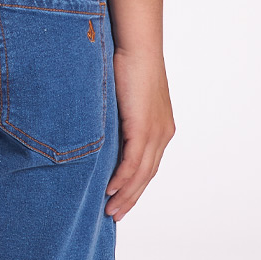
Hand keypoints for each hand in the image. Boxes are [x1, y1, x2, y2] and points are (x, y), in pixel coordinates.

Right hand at [105, 49, 174, 220]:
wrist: (137, 43)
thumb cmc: (126, 62)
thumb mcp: (121, 97)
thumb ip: (116, 118)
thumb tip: (98, 129)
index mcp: (160, 127)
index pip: (148, 165)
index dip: (135, 186)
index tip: (121, 201)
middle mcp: (162, 133)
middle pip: (147, 175)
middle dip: (131, 198)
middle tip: (115, 215)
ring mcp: (155, 131)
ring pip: (141, 174)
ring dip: (126, 195)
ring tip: (110, 210)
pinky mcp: (144, 127)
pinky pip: (133, 162)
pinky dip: (122, 179)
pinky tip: (111, 191)